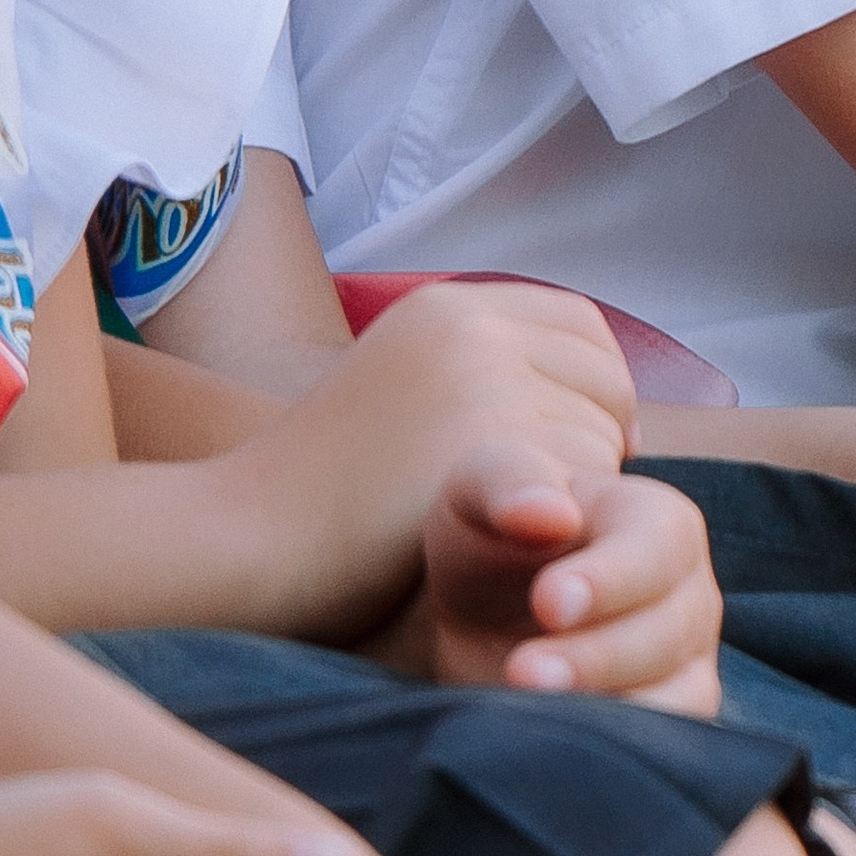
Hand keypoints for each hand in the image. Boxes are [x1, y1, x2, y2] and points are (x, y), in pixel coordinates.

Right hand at [242, 283, 636, 643]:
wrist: (248, 540)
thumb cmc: (322, 498)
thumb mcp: (399, 395)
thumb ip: (481, 376)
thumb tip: (594, 393)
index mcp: (447, 306)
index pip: (582, 323)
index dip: (600, 386)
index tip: (589, 441)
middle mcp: (472, 325)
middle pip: (607, 378)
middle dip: (600, 436)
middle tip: (555, 501)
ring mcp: (485, 379)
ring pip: (605, 434)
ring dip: (583, 486)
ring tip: (515, 529)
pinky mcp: (496, 444)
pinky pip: (591, 481)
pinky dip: (569, 523)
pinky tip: (520, 549)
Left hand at [372, 455, 722, 716]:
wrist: (486, 609)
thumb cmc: (494, 536)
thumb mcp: (482, 485)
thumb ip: (511, 484)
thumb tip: (548, 514)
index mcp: (657, 521)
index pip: (657, 547)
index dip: (609, 578)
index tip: (548, 602)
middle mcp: (689, 594)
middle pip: (667, 631)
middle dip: (595, 658)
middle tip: (523, 672)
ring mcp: (687, 663)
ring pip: (679, 698)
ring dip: (607, 711)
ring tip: (530, 710)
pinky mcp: (670, 722)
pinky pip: (663, 746)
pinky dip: (614, 751)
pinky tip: (552, 744)